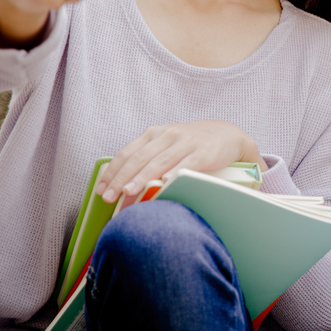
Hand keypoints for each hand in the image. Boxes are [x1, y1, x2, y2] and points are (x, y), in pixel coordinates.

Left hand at [94, 120, 266, 203]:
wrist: (229, 136)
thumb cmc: (194, 145)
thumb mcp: (169, 144)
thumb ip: (149, 159)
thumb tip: (123, 186)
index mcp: (155, 134)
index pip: (128, 153)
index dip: (112, 172)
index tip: (101, 189)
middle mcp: (168, 135)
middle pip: (139, 158)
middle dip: (121, 178)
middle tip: (109, 197)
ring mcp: (187, 142)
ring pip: (159, 161)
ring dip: (141, 177)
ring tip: (128, 192)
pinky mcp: (205, 152)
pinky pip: (187, 163)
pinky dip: (174, 172)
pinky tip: (164, 181)